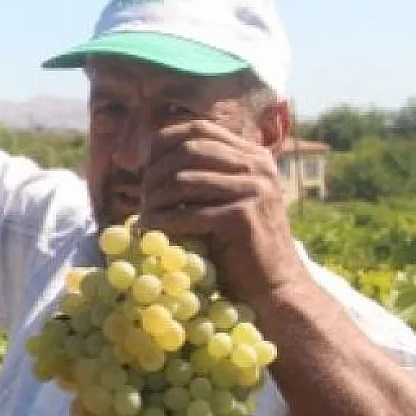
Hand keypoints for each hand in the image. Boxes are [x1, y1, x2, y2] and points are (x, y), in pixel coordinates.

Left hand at [138, 120, 307, 304]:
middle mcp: (258, 166)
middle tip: (142, 198)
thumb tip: (148, 161)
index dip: (164, 143)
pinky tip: (151, 228)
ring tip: (145, 214)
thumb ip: (202, 176)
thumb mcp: (225, 200)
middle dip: (156, 174)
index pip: (199, 128)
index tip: (146, 168)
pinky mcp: (243, 216)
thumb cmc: (240, 246)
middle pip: (188, 150)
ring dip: (155, 199)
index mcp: (254, 156)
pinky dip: (163, 220)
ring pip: (184, 179)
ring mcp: (254, 189)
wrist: (274, 286)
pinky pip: (189, 212)